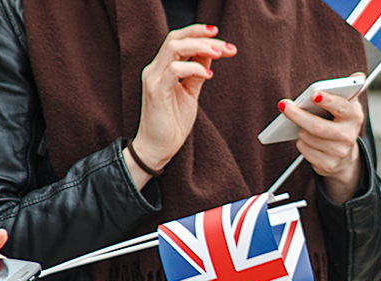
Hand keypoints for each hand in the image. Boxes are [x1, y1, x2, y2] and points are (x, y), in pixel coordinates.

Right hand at [124, 24, 236, 188]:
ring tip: (219, 53)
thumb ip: (197, 73)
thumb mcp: (190, 93)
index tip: (220, 36)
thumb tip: (210, 55)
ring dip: (199, 47)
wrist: (158, 148)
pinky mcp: (156, 92)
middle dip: (202, 37)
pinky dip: (193, 68)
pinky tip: (208, 74)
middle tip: (226, 46)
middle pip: (176, 38)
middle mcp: (155, 69)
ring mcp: (154, 79)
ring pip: (173, 48)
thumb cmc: (172, 122)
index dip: (198, 33)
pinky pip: (174, 70)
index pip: (178, 39)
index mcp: (163, 68)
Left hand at [278, 73, 365, 204]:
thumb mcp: (347, 106)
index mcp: (354, 116)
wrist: (345, 156)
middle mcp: (349, 136)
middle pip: (318, 126)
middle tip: (283, 105)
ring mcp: (339, 152)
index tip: (314, 95)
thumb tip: (359, 76)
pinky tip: (307, 140)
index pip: (341, 107)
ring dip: (300, 130)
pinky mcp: (328, 165)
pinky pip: (304, 150)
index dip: (327, 101)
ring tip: (304, 126)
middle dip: (298, 115)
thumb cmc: (341, 123)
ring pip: (307, 137)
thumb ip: (350, 89)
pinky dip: (301, 143)